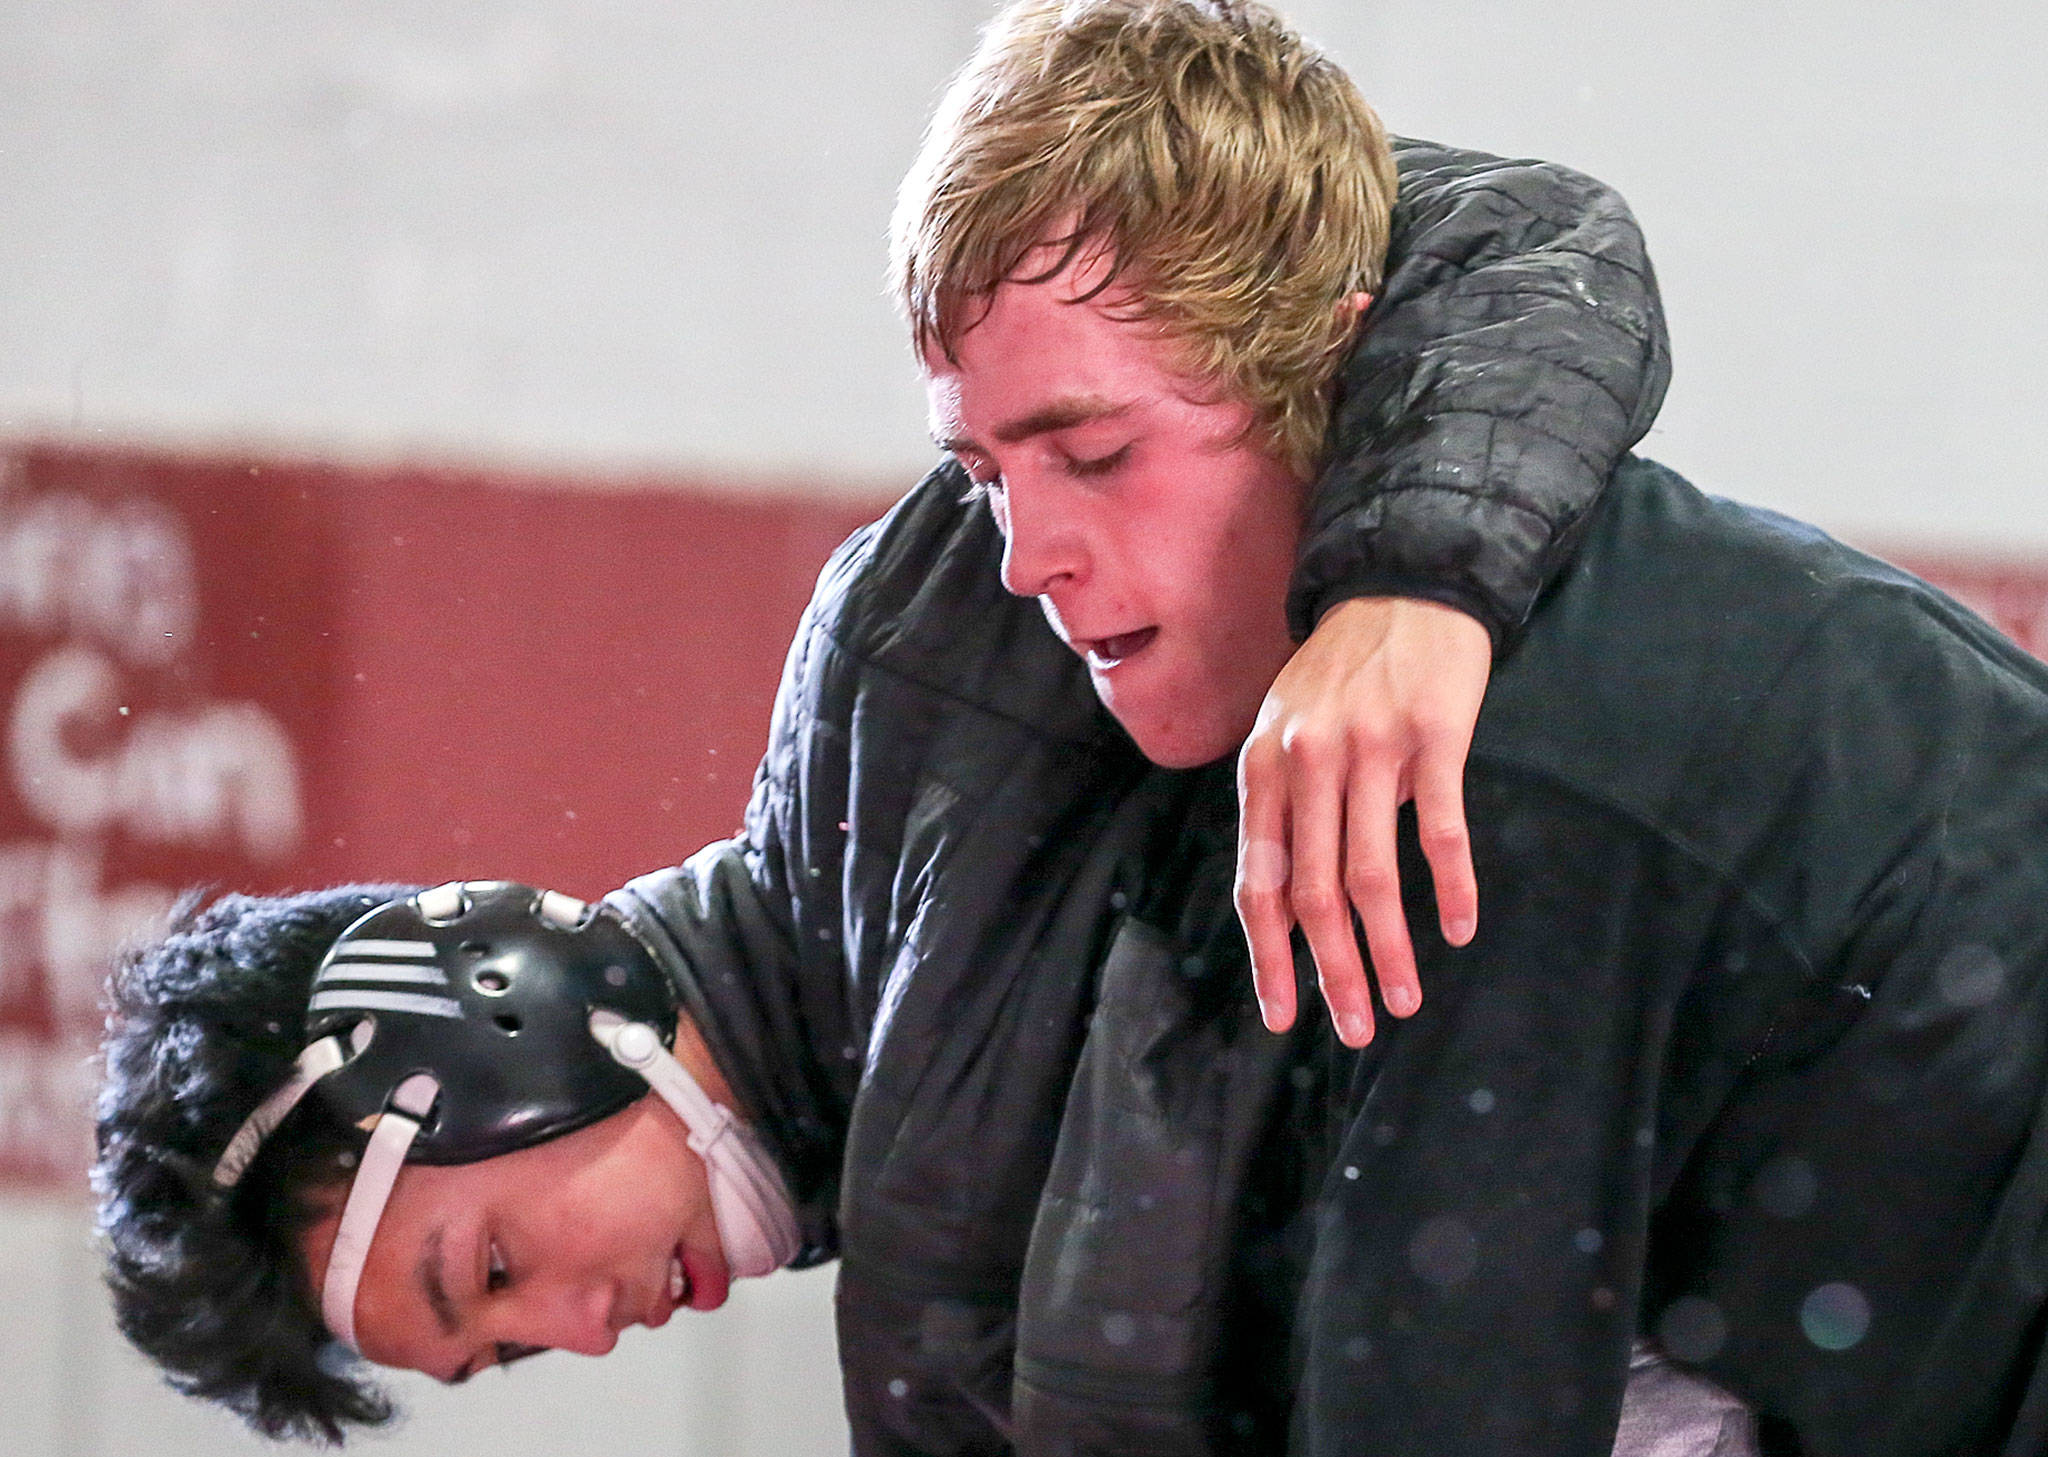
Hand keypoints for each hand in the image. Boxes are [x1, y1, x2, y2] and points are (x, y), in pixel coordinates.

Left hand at [1234, 597, 1490, 1046]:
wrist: (1403, 585)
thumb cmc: (1341, 673)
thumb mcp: (1286, 730)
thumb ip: (1283, 807)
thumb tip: (1286, 904)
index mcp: (1264, 766)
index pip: (1258, 882)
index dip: (1270, 956)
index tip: (1284, 1015)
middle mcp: (1308, 761)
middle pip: (1314, 891)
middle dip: (1333, 971)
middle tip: (1356, 1028)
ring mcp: (1371, 748)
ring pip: (1372, 874)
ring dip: (1388, 949)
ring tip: (1405, 999)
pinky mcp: (1434, 736)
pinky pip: (1441, 829)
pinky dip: (1451, 888)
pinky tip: (1459, 929)